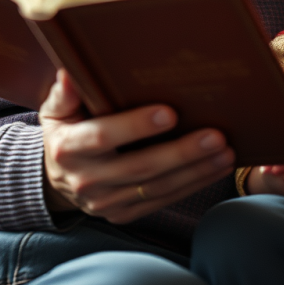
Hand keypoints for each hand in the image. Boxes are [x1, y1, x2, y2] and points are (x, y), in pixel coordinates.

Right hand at [39, 70, 234, 223]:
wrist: (58, 177)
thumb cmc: (67, 130)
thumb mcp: (57, 109)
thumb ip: (66, 91)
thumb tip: (71, 70)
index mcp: (69, 148)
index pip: (103, 136)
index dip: (135, 126)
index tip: (169, 113)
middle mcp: (87, 179)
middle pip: (140, 167)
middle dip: (181, 152)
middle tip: (216, 136)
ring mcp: (107, 202)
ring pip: (158, 188)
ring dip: (196, 171)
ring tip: (226, 152)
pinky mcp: (125, 214)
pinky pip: (163, 200)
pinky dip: (194, 185)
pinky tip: (218, 168)